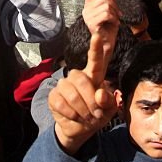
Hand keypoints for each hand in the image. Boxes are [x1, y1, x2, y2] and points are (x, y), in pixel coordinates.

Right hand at [49, 0, 119, 153]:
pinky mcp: (54, 95)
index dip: (97, 46)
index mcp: (94, 76)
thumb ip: (107, 101)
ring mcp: (65, 85)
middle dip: (91, 101)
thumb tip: (101, 93)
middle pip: (82, 80)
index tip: (100, 32)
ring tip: (87, 117)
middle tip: (95, 114)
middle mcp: (79, 76)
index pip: (97, 58)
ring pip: (72, 93)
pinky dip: (71, 115)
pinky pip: (62, 103)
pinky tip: (73, 117)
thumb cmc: (95, 115)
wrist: (77, 129)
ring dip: (83, 111)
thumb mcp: (107, 110)